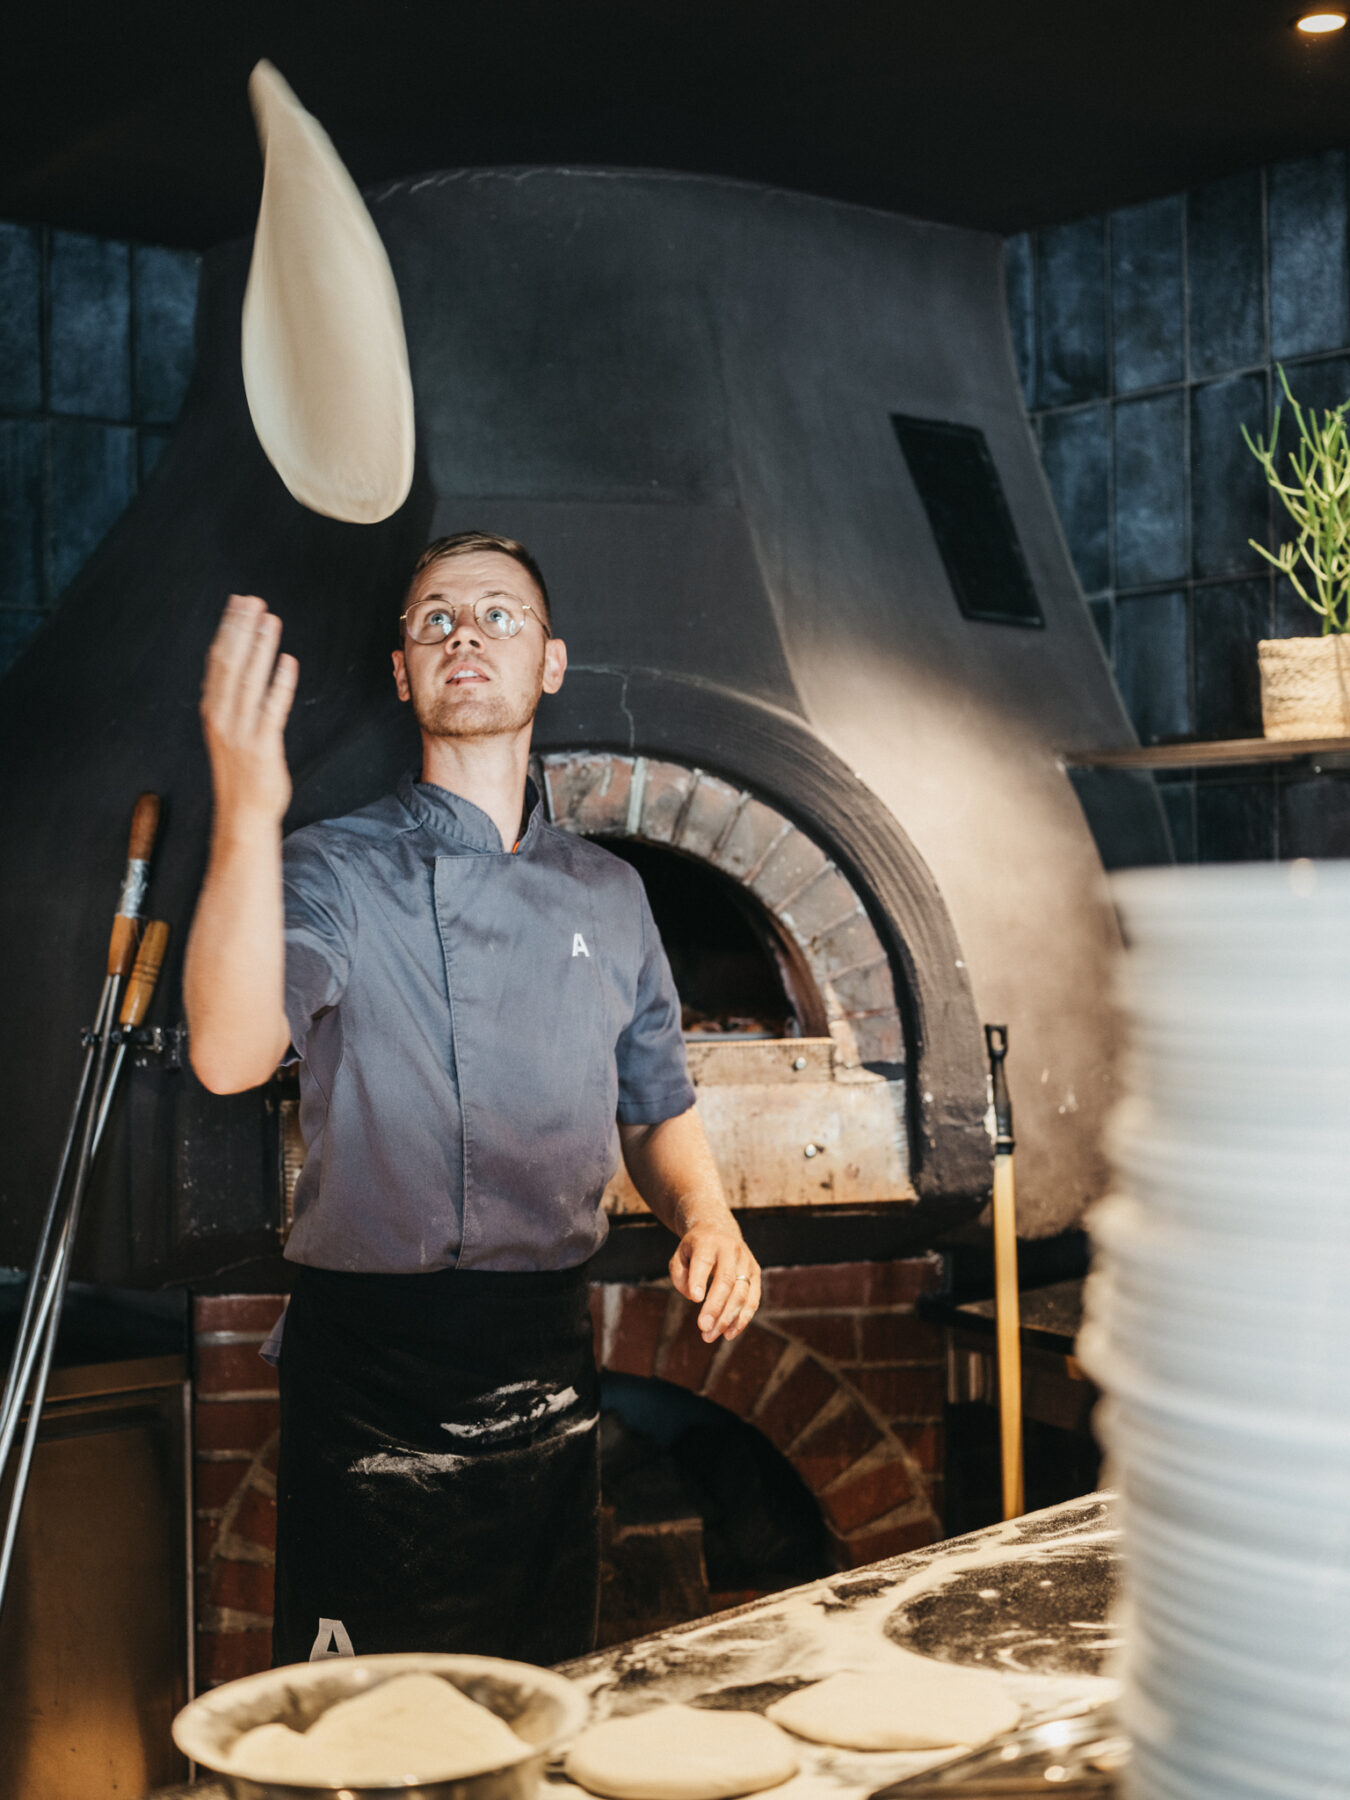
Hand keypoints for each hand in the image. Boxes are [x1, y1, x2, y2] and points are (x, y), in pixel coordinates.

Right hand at [200, 595, 297, 826]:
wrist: (243, 814)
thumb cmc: (241, 773)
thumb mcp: (228, 732)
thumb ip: (232, 702)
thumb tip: (239, 669)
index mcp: (213, 710)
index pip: (217, 661)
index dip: (229, 629)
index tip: (239, 604)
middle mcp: (222, 717)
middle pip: (229, 663)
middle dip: (241, 629)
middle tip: (254, 600)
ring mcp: (240, 732)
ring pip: (248, 680)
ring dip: (260, 648)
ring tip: (271, 620)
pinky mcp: (262, 747)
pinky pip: (271, 709)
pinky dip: (278, 683)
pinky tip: (288, 661)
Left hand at [669, 1220, 760, 1342]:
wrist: (719, 1231)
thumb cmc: (695, 1249)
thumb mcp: (680, 1255)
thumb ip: (680, 1276)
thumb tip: (694, 1297)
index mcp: (708, 1241)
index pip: (704, 1261)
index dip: (700, 1279)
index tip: (694, 1298)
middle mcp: (731, 1250)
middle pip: (726, 1280)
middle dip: (715, 1306)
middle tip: (703, 1327)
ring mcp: (747, 1262)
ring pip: (741, 1293)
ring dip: (727, 1318)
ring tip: (710, 1336)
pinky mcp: (756, 1274)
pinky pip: (752, 1300)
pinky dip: (742, 1320)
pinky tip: (728, 1334)